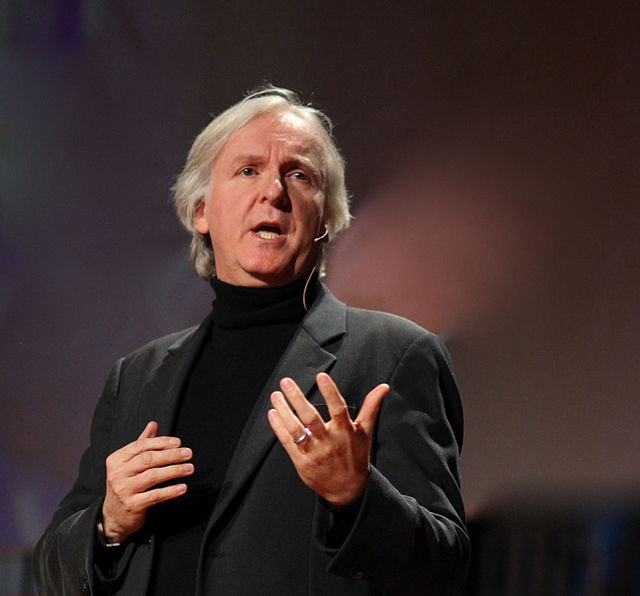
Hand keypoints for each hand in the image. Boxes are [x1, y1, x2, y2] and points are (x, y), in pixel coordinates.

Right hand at [101, 421, 193, 542]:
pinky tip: (182, 487)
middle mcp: (118, 474)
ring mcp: (124, 490)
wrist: (114, 515)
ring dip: (174, 471)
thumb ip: (141, 443)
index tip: (178, 442)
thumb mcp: (128, 463)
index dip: (161, 442)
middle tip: (188, 454)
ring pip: (152, 476)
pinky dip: (171, 491)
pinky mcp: (132, 506)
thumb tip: (153, 424)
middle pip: (147, 459)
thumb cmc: (125, 484)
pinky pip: (155, 496)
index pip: (140, 446)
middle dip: (171, 455)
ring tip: (189, 468)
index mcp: (116, 459)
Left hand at [267, 373, 388, 504]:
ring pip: (296, 429)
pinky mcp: (301, 461)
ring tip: (275, 395)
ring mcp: (314, 451)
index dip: (330, 392)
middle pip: (311, 418)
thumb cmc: (355, 457)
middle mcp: (329, 441)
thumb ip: (371, 407)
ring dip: (284, 411)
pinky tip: (272, 413)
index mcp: (345, 431)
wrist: (347, 490)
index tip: (321, 376)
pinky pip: (287, 442)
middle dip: (297, 398)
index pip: (338, 408)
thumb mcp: (365, 431)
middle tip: (286, 381)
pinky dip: (278, 427)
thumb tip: (383, 387)